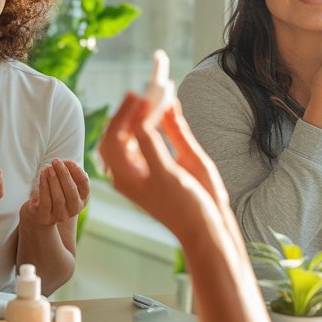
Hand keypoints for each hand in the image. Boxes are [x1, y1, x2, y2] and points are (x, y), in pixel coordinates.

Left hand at [20, 159, 88, 226]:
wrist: (39, 214)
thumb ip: (68, 173)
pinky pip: (46, 201)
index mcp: (81, 199)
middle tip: (56, 161)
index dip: (77, 171)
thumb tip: (66, 163)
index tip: (67, 161)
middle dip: (64, 175)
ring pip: (59, 198)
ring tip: (49, 168)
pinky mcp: (45, 217)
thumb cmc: (53, 193)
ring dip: (53, 180)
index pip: (84, 185)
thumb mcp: (63, 184)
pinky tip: (42, 175)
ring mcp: (60, 215)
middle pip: (72, 192)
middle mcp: (73, 209)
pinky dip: (44, 186)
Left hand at [99, 94, 230, 241]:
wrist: (207, 231)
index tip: (137, 96)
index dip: (124, 115)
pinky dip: (156, 121)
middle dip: (128, 110)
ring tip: (151, 91)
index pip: (114, 137)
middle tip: (139, 90)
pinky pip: (152, 137)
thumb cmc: (186, 207)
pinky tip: (165, 106)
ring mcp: (144, 168)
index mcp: (124, 176)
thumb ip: (152, 144)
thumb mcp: (168, 174)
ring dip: (141, 112)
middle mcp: (129, 171)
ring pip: (134, 133)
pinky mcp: (159, 165)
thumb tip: (141, 116)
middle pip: (120, 132)